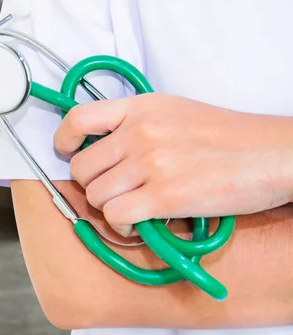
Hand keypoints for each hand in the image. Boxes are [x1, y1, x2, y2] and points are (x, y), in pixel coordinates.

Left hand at [54, 93, 292, 236]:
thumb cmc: (225, 136)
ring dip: (108, 209)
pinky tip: (138, 224)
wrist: (271, 153)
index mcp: (140, 107)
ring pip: (96, 195)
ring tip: (130, 210)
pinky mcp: (165, 196)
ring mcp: (151, 163)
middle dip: (92, 185)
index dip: (64, 140)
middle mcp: (140, 132)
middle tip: (113, 191)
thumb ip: (135, 123)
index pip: (79, 117)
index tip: (67, 152)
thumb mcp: (173, 111)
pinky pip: (117, 217)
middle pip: (82, 167)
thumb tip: (101, 147)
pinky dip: (122, 227)